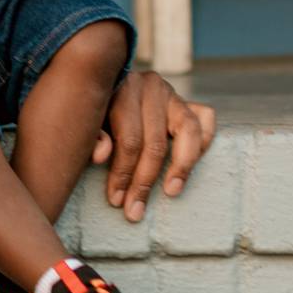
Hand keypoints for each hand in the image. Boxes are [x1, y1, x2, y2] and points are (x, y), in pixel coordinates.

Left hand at [91, 69, 215, 222]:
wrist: (101, 82)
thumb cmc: (94, 110)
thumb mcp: (87, 120)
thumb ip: (93, 136)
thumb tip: (101, 156)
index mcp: (122, 89)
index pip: (129, 140)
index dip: (122, 174)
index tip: (116, 200)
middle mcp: (150, 87)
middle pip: (155, 142)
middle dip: (144, 181)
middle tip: (135, 210)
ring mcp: (172, 93)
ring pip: (188, 131)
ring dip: (181, 165)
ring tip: (171, 191)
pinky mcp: (187, 101)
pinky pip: (205, 119)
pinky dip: (204, 142)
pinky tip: (192, 165)